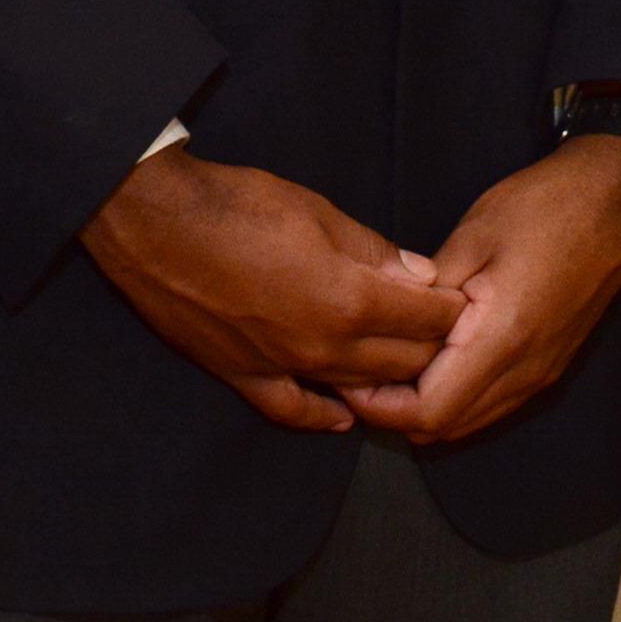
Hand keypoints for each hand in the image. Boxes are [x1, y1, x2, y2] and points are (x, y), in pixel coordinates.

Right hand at [79, 147, 463, 431]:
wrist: (154, 223)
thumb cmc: (238, 205)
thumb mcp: (318, 211)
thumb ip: (374, 250)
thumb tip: (420, 275)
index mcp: (350, 300)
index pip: (428, 318)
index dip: (454, 308)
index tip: (466, 299)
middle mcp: (324, 347)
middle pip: (404, 361)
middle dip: (433, 346)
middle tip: (446, 330)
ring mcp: (284, 368)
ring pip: (358, 389)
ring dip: (390, 379)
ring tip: (411, 365)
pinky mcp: (244, 375)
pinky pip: (293, 410)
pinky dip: (324, 417)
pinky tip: (345, 416)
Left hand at [342, 136, 620, 448]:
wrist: (616, 201)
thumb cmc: (543, 208)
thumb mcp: (472, 237)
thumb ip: (427, 294)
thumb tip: (388, 324)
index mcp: (502, 340)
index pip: (430, 412)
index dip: (382, 407)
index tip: (348, 378)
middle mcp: (525, 372)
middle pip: (448, 428)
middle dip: (396, 415)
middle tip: (358, 375)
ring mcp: (542, 374)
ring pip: (472, 421)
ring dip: (426, 409)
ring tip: (388, 368)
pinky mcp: (550, 365)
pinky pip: (493, 403)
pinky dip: (456, 397)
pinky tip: (432, 362)